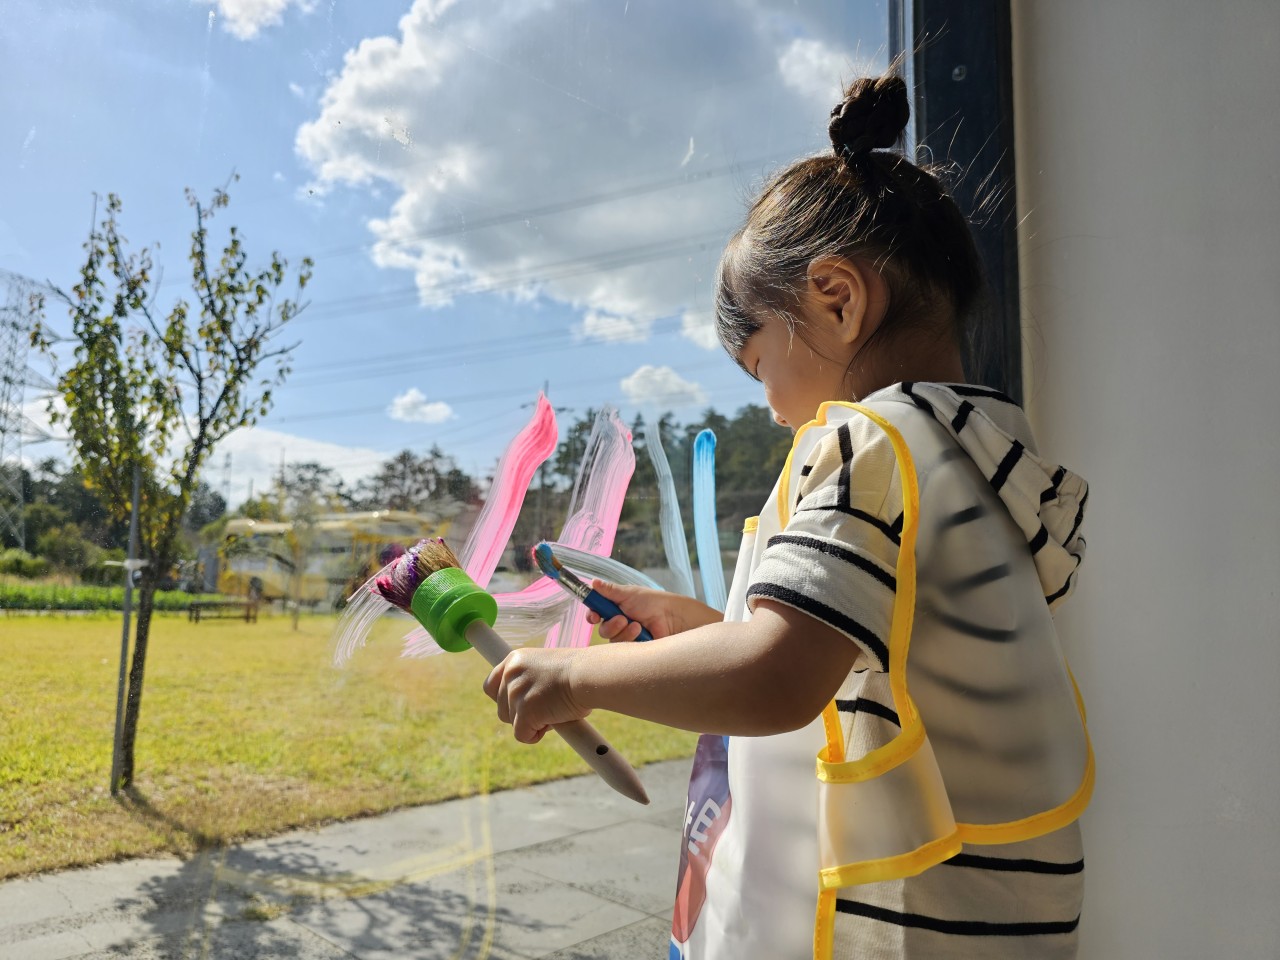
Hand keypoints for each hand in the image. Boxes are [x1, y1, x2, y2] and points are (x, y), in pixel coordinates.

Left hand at [483, 647, 587, 743]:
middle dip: (520, 714)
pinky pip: (521, 735)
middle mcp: (510, 674)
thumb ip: (530, 680)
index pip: (491, 684)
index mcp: (515, 659)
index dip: (503, 698)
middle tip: (545, 710)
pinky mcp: (525, 712)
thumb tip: (526, 701)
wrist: (590, 675)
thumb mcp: (546, 668)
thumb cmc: (578, 673)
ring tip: (554, 711)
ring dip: (531, 723)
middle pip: (500, 707)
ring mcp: (516, 693)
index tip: (516, 705)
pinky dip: (535, 735)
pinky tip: (554, 722)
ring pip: (511, 722)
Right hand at [586, 580, 721, 641]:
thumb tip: (593, 582)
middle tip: (622, 619)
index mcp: (615, 607)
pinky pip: (623, 649)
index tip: (595, 617)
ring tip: (638, 625)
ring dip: (623, 632)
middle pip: (603, 630)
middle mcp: (618, 622)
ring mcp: (626, 636)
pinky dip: (631, 639)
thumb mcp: (628, 593)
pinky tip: (642, 633)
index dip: (593, 616)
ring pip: (613, 640)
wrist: (671, 616)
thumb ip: (609, 590)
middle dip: (611, 625)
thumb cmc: (652, 602)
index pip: (596, 614)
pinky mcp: (633, 647)